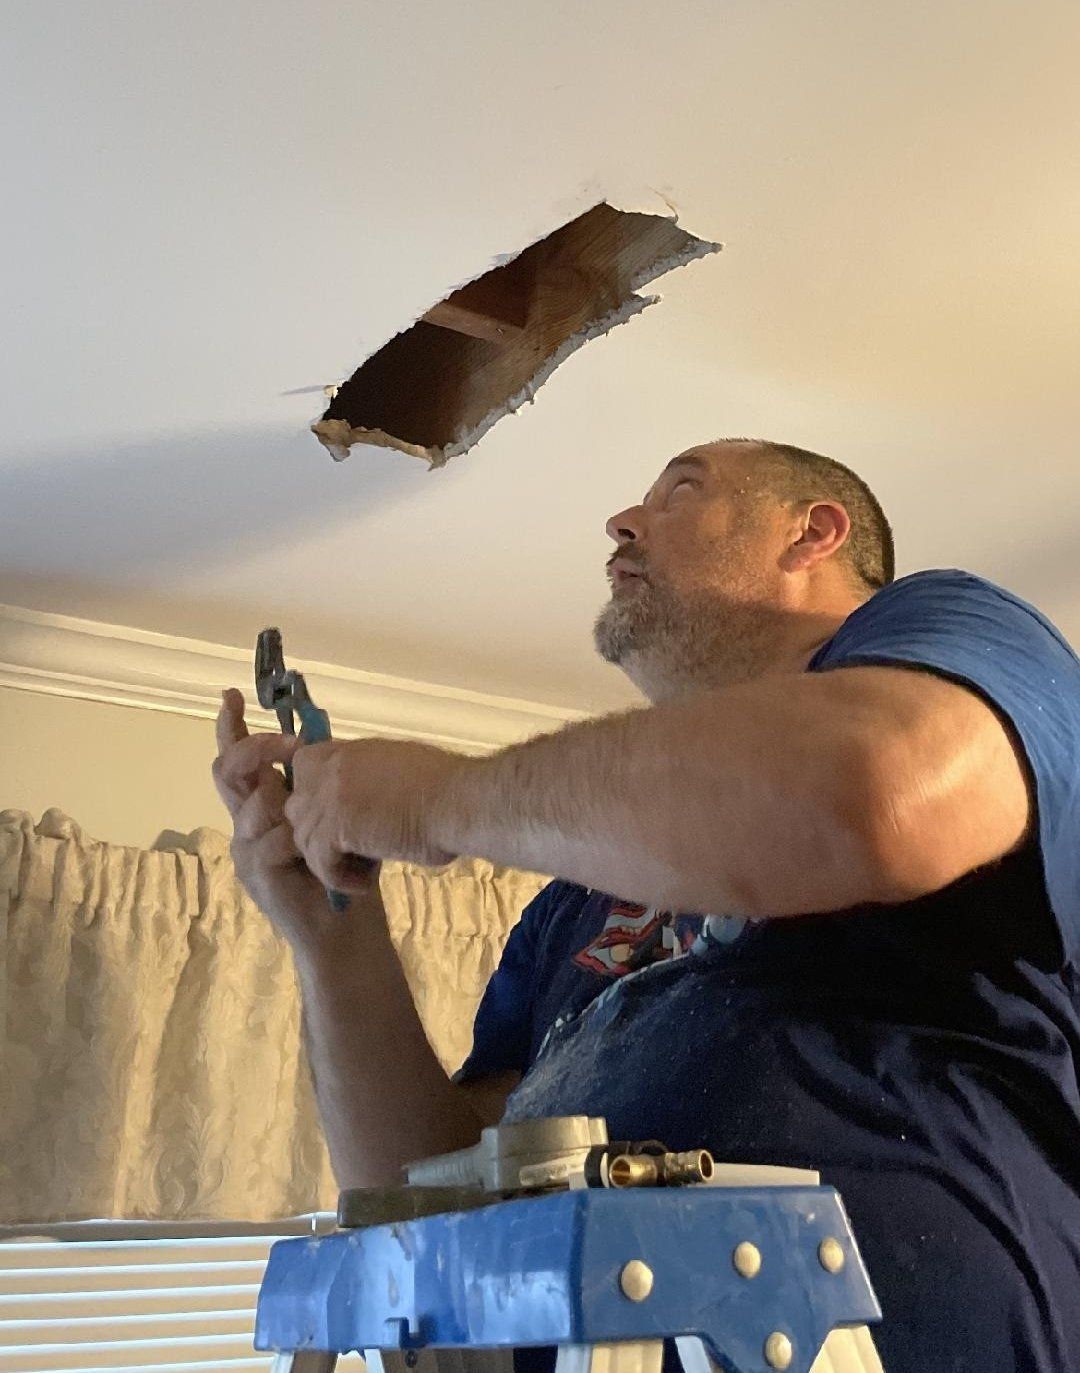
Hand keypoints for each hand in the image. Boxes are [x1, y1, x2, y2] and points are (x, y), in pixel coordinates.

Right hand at [212, 689, 379, 946]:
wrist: (346, 928)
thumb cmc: (345, 867)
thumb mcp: (333, 814)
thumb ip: (318, 782)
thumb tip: (319, 739)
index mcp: (262, 805)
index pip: (236, 759)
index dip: (228, 727)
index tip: (231, 695)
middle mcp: (246, 823)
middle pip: (228, 770)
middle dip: (256, 748)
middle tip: (290, 744)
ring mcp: (246, 848)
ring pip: (257, 801)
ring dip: (293, 801)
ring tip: (327, 823)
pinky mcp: (255, 871)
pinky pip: (274, 835)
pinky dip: (302, 837)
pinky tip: (324, 855)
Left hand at [284, 736, 469, 890]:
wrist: (459, 801)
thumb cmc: (448, 785)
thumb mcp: (400, 767)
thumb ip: (370, 776)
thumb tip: (366, 794)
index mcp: (348, 751)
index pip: (304, 766)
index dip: (314, 794)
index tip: (334, 818)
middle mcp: (331, 769)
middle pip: (297, 806)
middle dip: (318, 831)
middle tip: (348, 849)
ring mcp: (329, 797)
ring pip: (304, 838)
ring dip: (330, 859)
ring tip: (362, 871)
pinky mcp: (335, 829)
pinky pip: (319, 863)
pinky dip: (340, 879)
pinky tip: (366, 883)